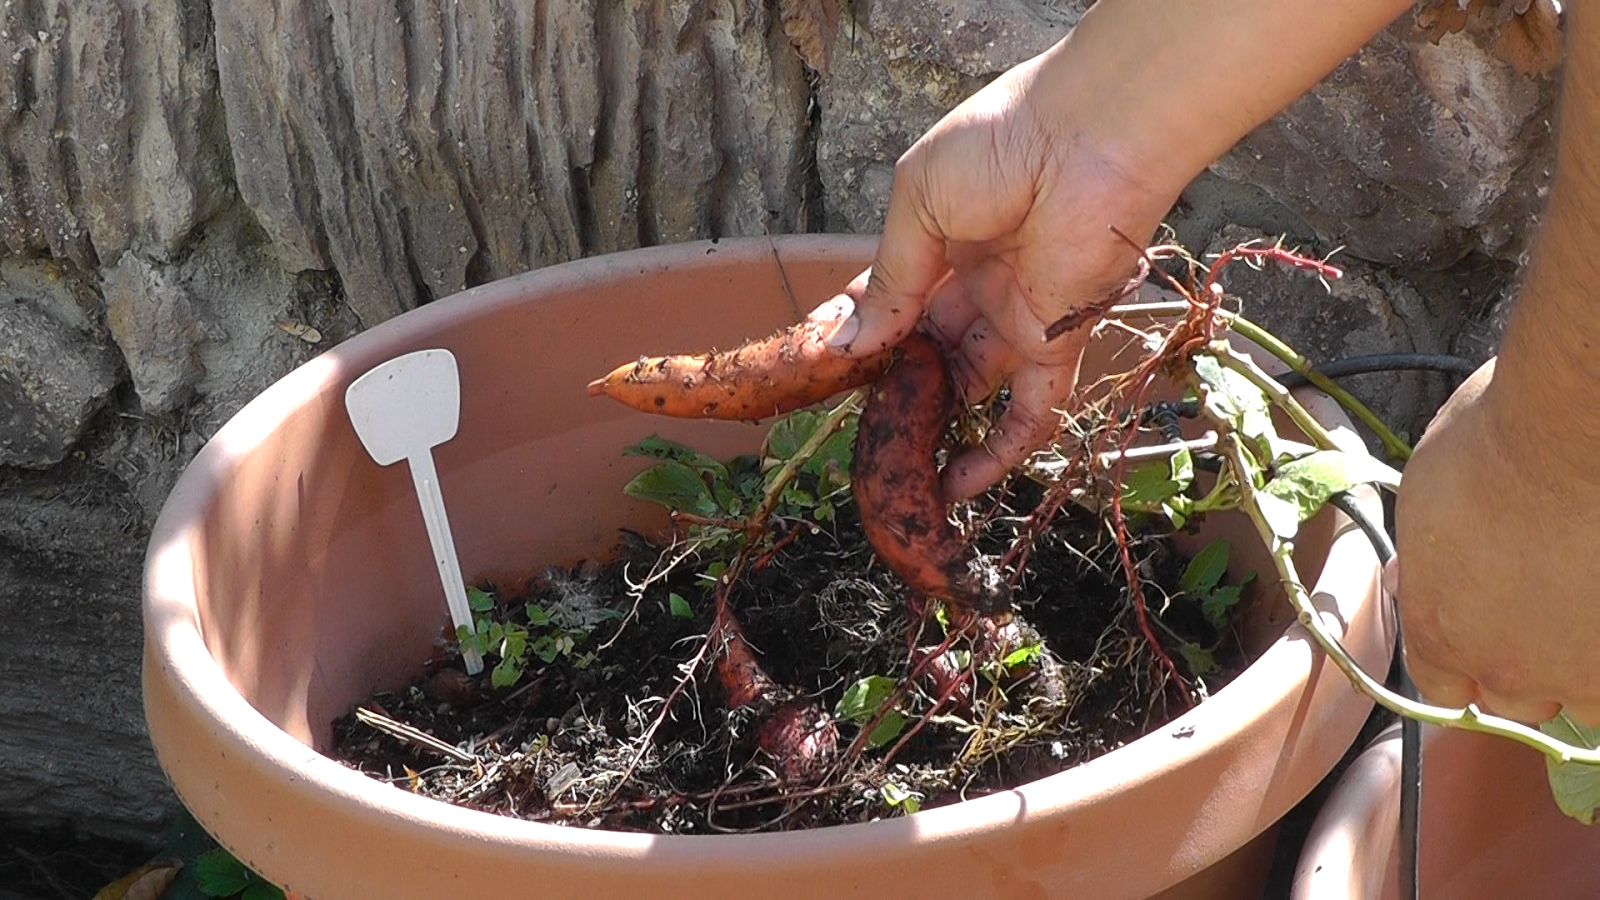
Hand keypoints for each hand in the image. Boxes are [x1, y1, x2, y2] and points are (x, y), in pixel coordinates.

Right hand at [816, 43, 1182, 499]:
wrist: (1091, 137)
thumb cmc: (1000, 146)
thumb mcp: (917, 204)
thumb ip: (890, 281)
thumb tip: (850, 345)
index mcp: (940, 238)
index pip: (888, 301)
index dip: (855, 335)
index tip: (815, 369)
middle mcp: (978, 282)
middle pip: (925, 352)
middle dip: (889, 389)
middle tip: (851, 427)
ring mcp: (1017, 316)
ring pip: (969, 388)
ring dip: (933, 427)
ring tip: (893, 471)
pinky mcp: (1057, 342)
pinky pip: (1031, 411)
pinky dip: (999, 453)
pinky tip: (957, 488)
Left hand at [1394, 360, 1599, 724]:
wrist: (1575, 433)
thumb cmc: (1493, 445)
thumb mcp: (1424, 498)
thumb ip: (1421, 557)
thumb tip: (1407, 576)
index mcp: (1438, 631)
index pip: (1441, 685)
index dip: (1462, 661)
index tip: (1480, 631)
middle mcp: (1505, 667)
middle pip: (1512, 698)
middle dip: (1523, 662)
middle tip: (1542, 606)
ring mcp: (1579, 671)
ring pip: (1581, 697)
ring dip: (1581, 662)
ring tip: (1584, 602)